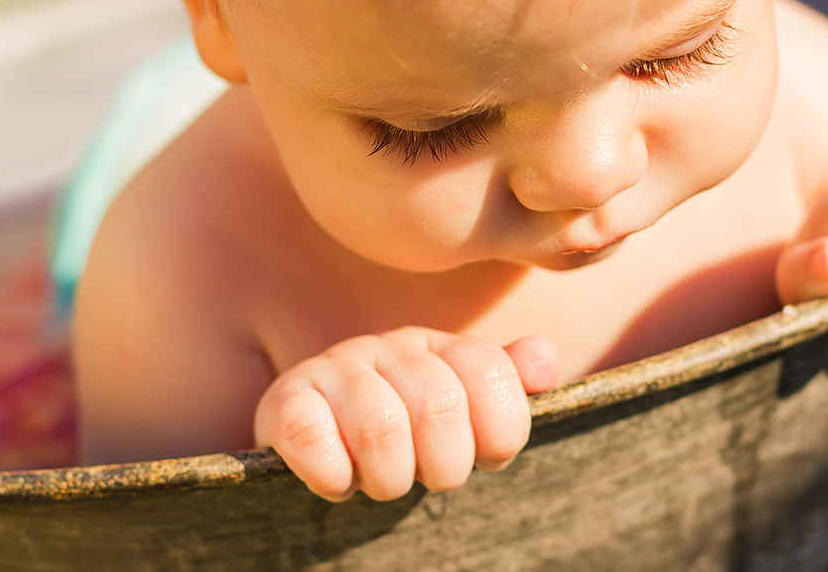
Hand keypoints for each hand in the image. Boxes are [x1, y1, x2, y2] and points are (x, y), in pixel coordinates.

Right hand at [254, 327, 558, 501]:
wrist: (320, 441)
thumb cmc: (409, 434)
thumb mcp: (467, 411)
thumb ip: (511, 383)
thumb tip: (543, 361)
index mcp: (441, 345)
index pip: (491, 372)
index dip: (500, 433)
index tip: (486, 457)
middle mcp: (388, 346)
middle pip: (441, 407)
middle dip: (445, 466)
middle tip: (429, 478)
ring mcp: (333, 369)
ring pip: (381, 429)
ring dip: (390, 480)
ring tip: (384, 482)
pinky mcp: (283, 402)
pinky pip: (313, 440)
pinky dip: (334, 478)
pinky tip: (339, 480)